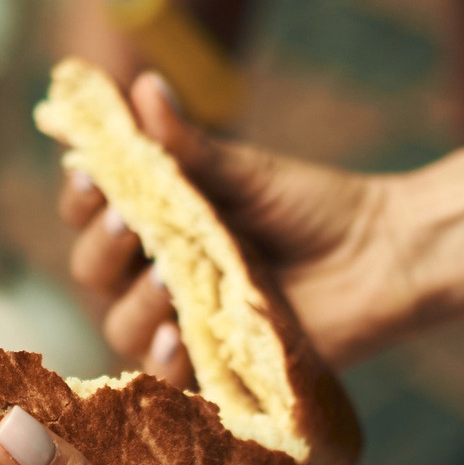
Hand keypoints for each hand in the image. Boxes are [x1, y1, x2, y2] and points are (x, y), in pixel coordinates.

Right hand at [59, 74, 463, 382]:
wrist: (383, 257)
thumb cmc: (316, 208)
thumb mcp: (247, 172)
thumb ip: (189, 145)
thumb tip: (142, 88)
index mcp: (158, 218)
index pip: (90, 210)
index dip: (80, 197)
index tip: (91, 174)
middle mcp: (158, 271)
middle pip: (92, 271)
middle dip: (101, 245)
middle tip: (127, 222)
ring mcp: (182, 321)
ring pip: (119, 324)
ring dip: (134, 302)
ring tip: (170, 277)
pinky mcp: (213, 366)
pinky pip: (166, 376)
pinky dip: (162, 360)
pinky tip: (174, 337)